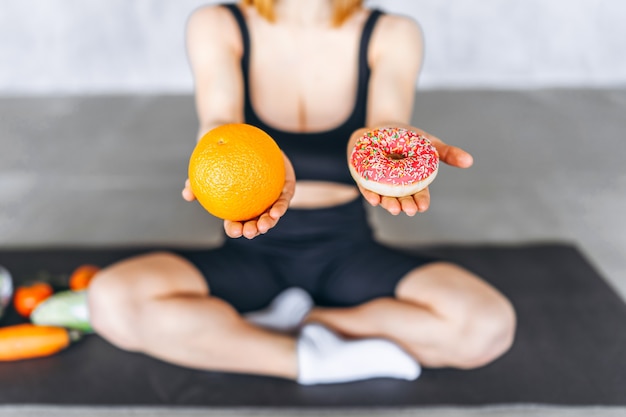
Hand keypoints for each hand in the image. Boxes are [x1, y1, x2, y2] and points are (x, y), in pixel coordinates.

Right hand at [183, 153, 295, 238]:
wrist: (237, 134)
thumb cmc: (216, 154)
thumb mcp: (205, 166)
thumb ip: (196, 181)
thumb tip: (186, 194)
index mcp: (238, 204)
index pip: (236, 222)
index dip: (235, 229)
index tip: (233, 229)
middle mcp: (256, 202)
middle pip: (256, 222)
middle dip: (254, 230)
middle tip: (250, 231)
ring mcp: (271, 194)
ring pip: (272, 213)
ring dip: (270, 221)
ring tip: (266, 223)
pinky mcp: (285, 185)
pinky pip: (284, 197)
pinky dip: (281, 205)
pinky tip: (277, 209)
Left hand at [357, 127, 473, 215]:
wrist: (384, 126)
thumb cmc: (411, 138)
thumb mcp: (430, 143)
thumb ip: (448, 153)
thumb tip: (470, 161)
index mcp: (413, 181)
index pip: (419, 194)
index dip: (421, 201)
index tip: (423, 207)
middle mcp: (396, 186)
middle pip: (401, 199)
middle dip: (404, 206)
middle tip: (407, 210)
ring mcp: (380, 182)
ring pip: (384, 197)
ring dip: (388, 204)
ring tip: (392, 208)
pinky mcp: (364, 176)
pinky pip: (366, 187)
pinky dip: (369, 194)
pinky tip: (373, 198)